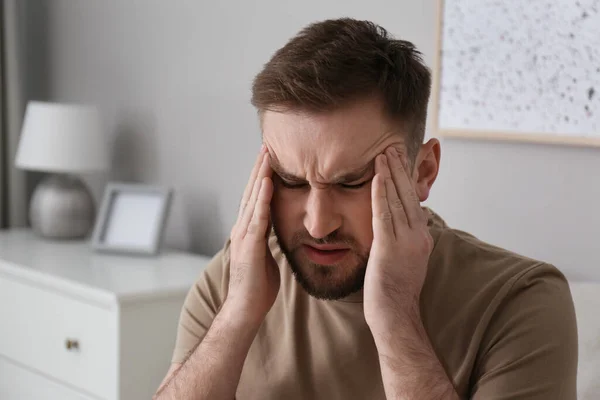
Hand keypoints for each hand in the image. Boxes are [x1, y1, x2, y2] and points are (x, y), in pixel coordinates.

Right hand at [226, 145, 279, 325]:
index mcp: (248, 232)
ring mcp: (244, 236)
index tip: (270, 160)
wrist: (245, 309)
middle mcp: (242, 229)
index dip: (262, 179)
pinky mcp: (249, 245)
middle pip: (252, 193)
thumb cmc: (257, 288)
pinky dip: (262, 199)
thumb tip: (277, 233)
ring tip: (267, 155)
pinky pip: (257, 218)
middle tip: (266, 146)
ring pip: (253, 199)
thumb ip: (268, 242)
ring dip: (260, 176)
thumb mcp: (266, 258)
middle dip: (260, 169)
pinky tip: (267, 182)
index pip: (256, 199)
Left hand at [364, 147, 432, 333]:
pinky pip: (384, 215)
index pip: (413, 201)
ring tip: (384, 154)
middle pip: (408, 195)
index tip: (401, 160)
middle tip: (393, 147)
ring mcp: (405, 242)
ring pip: (397, 200)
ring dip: (390, 175)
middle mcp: (418, 236)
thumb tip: (399, 223)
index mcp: (422, 237)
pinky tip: (376, 177)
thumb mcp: (406, 259)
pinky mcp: (389, 248)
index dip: (407, 179)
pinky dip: (380, 194)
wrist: (395, 313)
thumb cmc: (395, 289)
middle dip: (400, 170)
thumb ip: (403, 238)